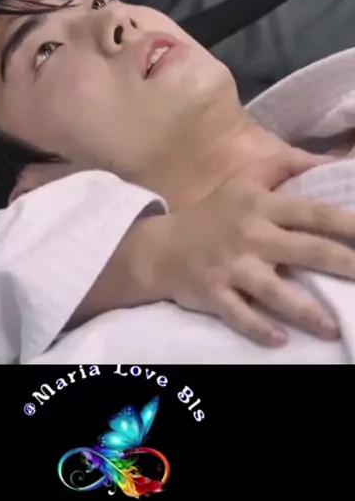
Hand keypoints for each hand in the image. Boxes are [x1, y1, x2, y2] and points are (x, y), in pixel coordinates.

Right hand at [144, 148, 354, 346]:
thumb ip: (285, 164)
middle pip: (305, 250)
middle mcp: (251, 234)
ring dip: (306, 310)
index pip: (313, 212)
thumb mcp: (245, 179)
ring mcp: (232, 266)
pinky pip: (239, 315)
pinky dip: (259, 328)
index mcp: (261, 205)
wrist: (163, 247)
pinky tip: (281, 340)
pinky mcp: (214, 293)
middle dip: (342, 264)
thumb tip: (330, 160)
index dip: (347, 222)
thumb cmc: (215, 212)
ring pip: (274, 290)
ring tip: (333, 327)